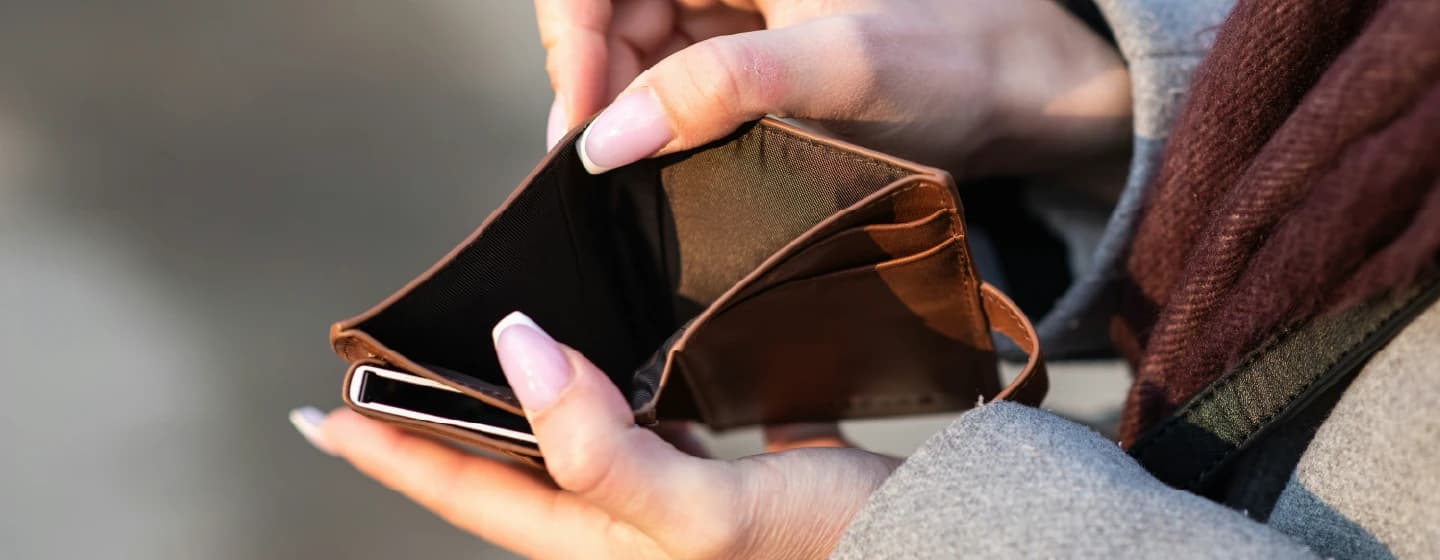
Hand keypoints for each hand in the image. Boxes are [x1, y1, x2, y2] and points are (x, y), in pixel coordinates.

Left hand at [292, 312, 899, 558]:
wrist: (928, 549)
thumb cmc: (822, 547)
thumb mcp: (704, 515)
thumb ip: (601, 449)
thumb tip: (518, 350)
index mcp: (599, 542)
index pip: (469, 493)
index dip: (391, 454)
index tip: (322, 410)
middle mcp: (623, 528)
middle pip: (509, 473)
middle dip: (441, 428)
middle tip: (385, 378)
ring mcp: (671, 506)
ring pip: (571, 450)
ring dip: (519, 411)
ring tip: (481, 366)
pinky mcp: (721, 479)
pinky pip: (646, 431)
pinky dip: (615, 396)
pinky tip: (625, 363)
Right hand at [537, 0, 1130, 177]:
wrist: (1019, 91)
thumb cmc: (948, 58)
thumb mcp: (838, 70)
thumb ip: (719, 91)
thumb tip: (606, 140)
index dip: (573, 39)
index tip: (582, 127)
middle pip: (609, 12)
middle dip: (591, 83)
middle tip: (597, 169)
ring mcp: (731, 1)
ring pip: (632, 46)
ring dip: (618, 108)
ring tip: (628, 179)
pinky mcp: (744, 44)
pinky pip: (671, 74)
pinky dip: (655, 118)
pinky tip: (661, 164)